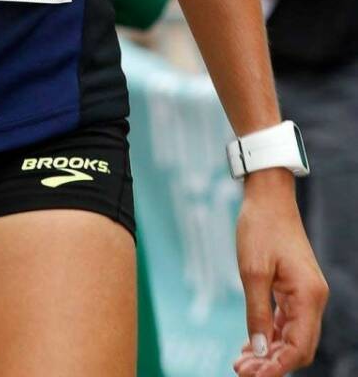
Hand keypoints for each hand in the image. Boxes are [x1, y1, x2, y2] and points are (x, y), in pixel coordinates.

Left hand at [231, 172, 327, 376]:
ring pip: (291, 336)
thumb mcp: (252, 272)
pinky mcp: (296, 288)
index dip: (277, 367)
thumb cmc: (260, 228)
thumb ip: (256, 314)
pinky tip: (250, 345)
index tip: (252, 376)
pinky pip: (286, 321)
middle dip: (272, 364)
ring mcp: (306, 294)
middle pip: (298, 347)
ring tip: (240, 362)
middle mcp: (313, 299)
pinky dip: (270, 335)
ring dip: (269, 352)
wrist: (268, 196)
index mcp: (308, 296)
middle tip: (240, 370)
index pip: (299, 347)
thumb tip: (260, 353)